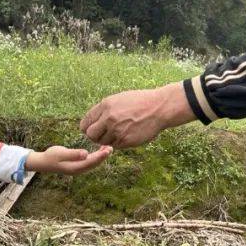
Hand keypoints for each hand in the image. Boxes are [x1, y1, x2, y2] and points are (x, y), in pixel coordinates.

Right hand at [25, 145, 112, 174]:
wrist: (43, 162)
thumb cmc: (51, 156)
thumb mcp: (60, 153)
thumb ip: (73, 154)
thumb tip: (86, 154)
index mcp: (75, 168)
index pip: (91, 162)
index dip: (100, 156)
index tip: (108, 150)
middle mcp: (78, 170)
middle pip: (94, 164)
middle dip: (103, 156)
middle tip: (111, 147)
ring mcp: (77, 168)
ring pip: (92, 163)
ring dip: (100, 156)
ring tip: (108, 148)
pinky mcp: (76, 165)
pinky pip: (89, 162)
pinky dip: (95, 156)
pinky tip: (99, 151)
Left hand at [80, 82, 195, 147]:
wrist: (159, 108)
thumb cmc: (140, 102)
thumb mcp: (119, 99)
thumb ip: (104, 110)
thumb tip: (92, 123)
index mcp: (105, 105)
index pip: (85, 122)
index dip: (87, 127)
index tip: (93, 129)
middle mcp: (109, 118)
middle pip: (90, 135)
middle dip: (95, 136)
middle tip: (103, 135)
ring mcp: (117, 130)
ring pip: (103, 142)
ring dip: (108, 140)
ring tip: (119, 132)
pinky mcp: (126, 140)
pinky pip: (115, 146)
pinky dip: (118, 143)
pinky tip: (127, 134)